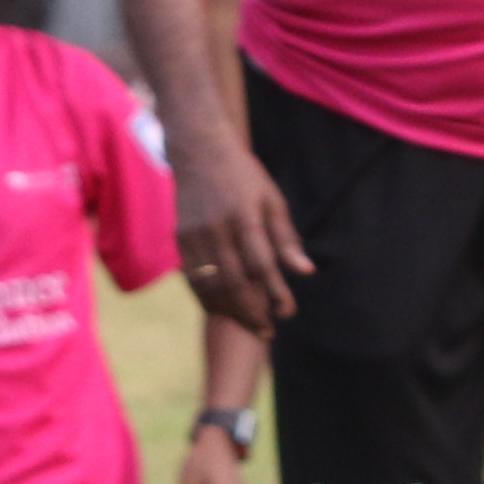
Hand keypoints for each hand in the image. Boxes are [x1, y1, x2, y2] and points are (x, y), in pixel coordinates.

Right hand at [169, 130, 308, 330]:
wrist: (199, 152)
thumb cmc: (244, 175)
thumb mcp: (273, 200)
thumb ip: (285, 237)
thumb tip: (304, 271)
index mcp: (244, 218)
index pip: (262, 266)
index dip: (275, 293)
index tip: (287, 313)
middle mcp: (216, 230)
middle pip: (233, 283)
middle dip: (250, 312)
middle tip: (266, 331)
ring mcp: (193, 235)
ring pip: (209, 285)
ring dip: (228, 310)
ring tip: (246, 325)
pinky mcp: (179, 238)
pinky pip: (192, 277)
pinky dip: (206, 297)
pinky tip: (220, 307)